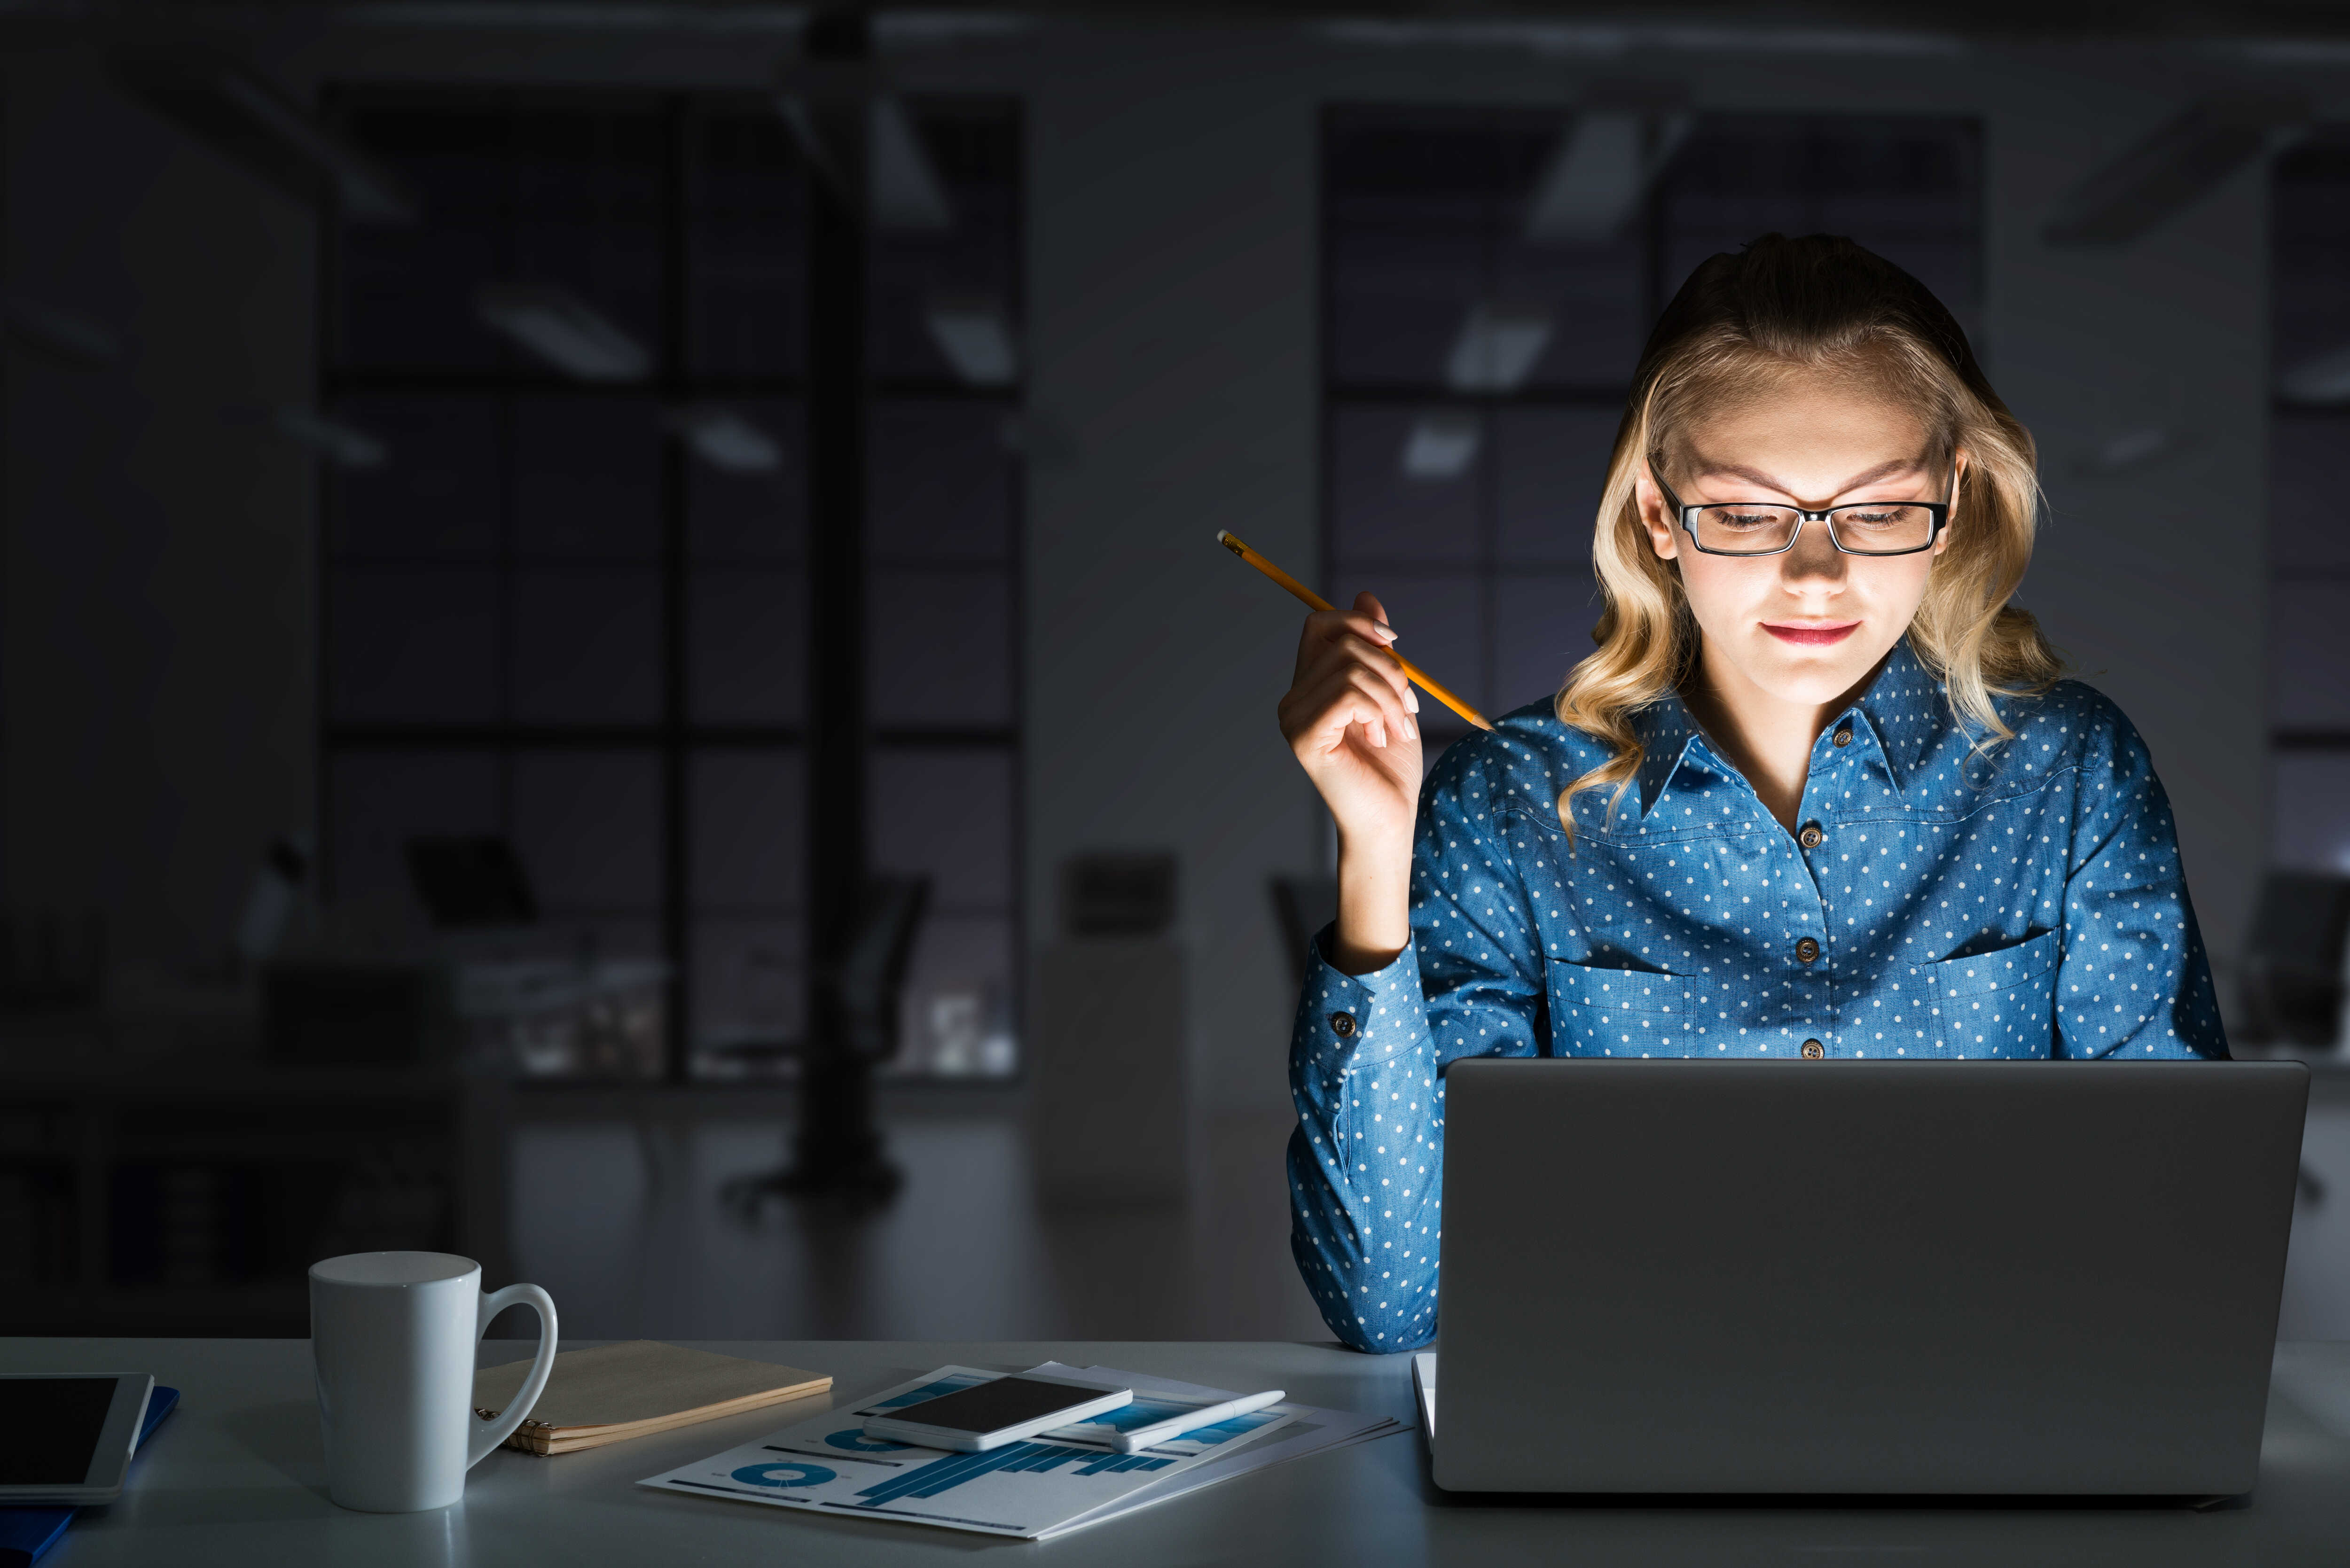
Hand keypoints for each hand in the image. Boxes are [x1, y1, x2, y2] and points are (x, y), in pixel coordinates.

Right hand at [1277, 592, 1420, 970]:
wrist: (1389, 820)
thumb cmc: (1390, 766)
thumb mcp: (1390, 695)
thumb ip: (1376, 650)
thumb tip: (1366, 596)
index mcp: (1309, 687)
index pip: (1320, 625)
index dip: (1357, 621)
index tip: (1395, 641)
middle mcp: (1293, 699)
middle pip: (1341, 641)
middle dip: (1390, 667)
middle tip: (1408, 707)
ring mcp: (1293, 718)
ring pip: (1351, 668)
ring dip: (1391, 695)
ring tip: (1399, 728)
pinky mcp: (1304, 738)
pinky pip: (1348, 695)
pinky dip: (1379, 710)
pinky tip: (1383, 737)